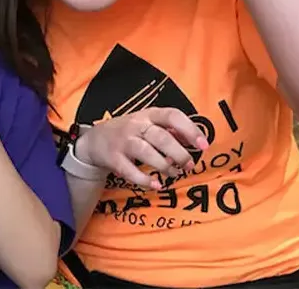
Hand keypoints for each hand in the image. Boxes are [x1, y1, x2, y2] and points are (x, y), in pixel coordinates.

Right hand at [75, 108, 208, 188]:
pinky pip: (130, 170)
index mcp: (149, 114)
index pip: (172, 116)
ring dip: (165, 165)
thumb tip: (195, 140)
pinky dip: (145, 179)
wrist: (95, 140)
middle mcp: (136, 125)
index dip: (190, 129)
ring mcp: (123, 141)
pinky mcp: (114, 158)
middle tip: (189, 165)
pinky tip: (157, 185)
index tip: (203, 145)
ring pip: (146, 152)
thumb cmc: (130, 131)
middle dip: (179, 153)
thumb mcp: (148, 123)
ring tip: (175, 174)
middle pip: (161, 137)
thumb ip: (170, 130)